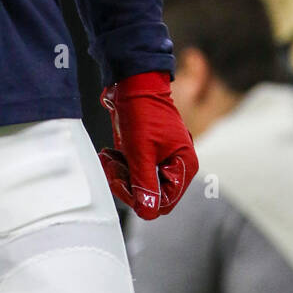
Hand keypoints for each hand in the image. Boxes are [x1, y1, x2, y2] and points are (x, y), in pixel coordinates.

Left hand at [98, 70, 197, 218]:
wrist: (134, 81)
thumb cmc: (142, 110)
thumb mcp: (141, 151)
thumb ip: (145, 183)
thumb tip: (148, 211)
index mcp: (183, 166)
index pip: (164, 202)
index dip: (141, 198)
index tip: (121, 182)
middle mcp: (177, 164)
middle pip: (152, 194)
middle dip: (128, 184)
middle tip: (111, 168)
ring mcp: (163, 158)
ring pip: (141, 183)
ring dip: (122, 174)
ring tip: (108, 158)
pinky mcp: (150, 151)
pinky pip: (136, 169)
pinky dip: (122, 165)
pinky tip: (111, 154)